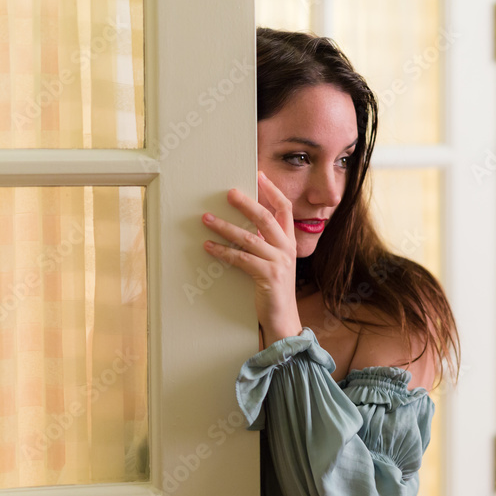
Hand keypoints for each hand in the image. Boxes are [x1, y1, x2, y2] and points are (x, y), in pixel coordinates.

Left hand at [202, 171, 303, 346]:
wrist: (283, 319)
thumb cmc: (274, 289)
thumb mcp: (274, 262)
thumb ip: (264, 243)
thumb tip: (243, 225)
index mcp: (289, 242)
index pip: (284, 209)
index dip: (273, 191)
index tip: (259, 175)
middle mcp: (286, 249)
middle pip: (266, 218)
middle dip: (246, 203)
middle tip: (228, 193)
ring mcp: (279, 263)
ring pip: (249, 238)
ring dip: (225, 227)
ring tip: (206, 218)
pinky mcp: (268, 276)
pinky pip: (241, 259)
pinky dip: (223, 252)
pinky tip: (209, 246)